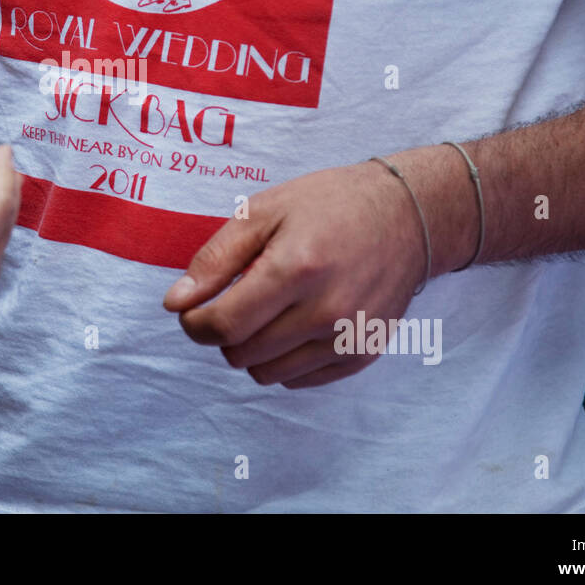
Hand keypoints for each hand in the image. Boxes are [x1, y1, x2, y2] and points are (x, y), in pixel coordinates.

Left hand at [162, 161, 427, 388]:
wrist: (408, 216)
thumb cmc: (330, 205)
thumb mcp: (263, 210)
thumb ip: (216, 259)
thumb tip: (176, 303)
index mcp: (297, 268)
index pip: (225, 325)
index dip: (194, 323)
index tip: (191, 309)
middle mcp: (326, 310)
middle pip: (242, 353)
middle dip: (221, 333)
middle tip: (231, 301)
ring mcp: (348, 336)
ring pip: (267, 373)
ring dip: (251, 349)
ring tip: (264, 310)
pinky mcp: (363, 352)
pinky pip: (299, 379)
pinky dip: (283, 359)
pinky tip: (292, 323)